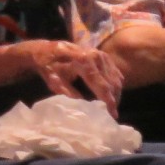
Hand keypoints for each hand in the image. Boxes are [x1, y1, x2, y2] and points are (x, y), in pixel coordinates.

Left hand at [2, 40, 123, 113]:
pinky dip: (115, 86)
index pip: (101, 85)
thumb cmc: (48, 66)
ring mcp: (101, 55)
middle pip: (112, 83)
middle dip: (114, 100)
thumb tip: (83, 105)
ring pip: (116, 79)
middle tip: (112, 114)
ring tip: (111, 107)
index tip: (112, 115)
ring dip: (116, 94)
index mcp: (83, 61)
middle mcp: (96, 56)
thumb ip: (68, 92)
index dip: (108, 101)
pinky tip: (111, 96)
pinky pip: (116, 74)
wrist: (47, 50)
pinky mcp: (104, 56)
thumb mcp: (54, 80)